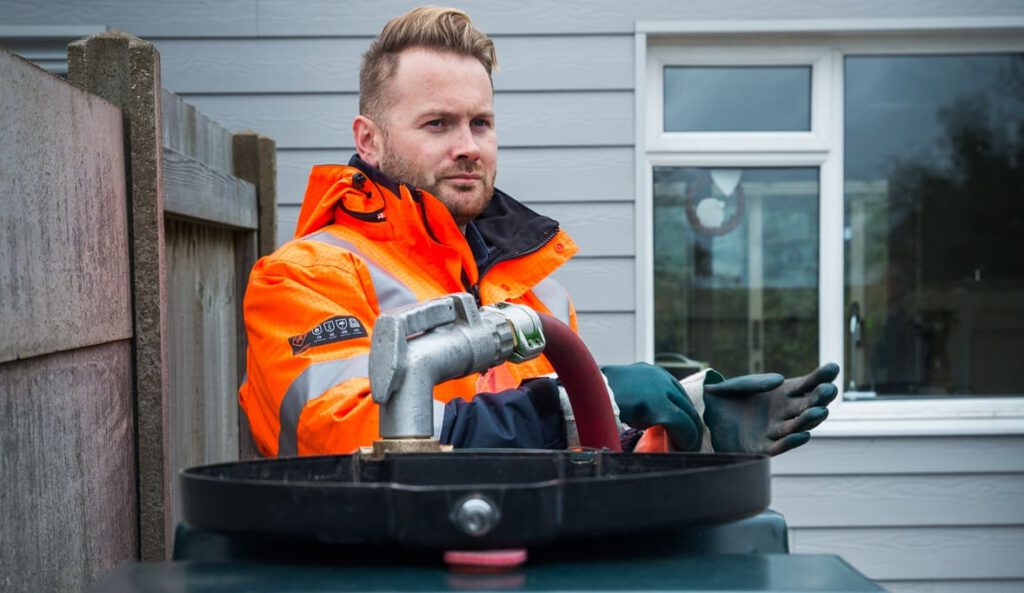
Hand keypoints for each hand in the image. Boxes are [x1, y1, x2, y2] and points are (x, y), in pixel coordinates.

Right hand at [602, 363, 702, 449]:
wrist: (586, 393)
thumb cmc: (601, 395)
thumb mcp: (626, 392)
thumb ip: (641, 401)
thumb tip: (648, 419)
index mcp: (651, 373)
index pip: (677, 394)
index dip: (683, 412)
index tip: (684, 427)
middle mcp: (659, 377)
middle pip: (684, 403)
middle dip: (690, 423)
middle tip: (690, 441)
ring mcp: (659, 389)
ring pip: (686, 413)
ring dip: (690, 431)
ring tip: (688, 445)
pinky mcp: (658, 404)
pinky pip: (680, 422)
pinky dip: (685, 436)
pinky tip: (684, 445)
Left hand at [703, 363, 838, 455]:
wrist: (704, 418)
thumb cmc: (726, 398)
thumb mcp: (739, 385)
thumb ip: (758, 382)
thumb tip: (780, 380)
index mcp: (783, 393)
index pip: (807, 384)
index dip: (821, 377)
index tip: (833, 368)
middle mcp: (784, 412)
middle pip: (808, 405)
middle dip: (820, 398)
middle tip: (829, 391)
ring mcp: (775, 430)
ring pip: (798, 426)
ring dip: (809, 420)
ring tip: (821, 411)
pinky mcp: (761, 448)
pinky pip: (779, 446)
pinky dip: (791, 442)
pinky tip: (803, 435)